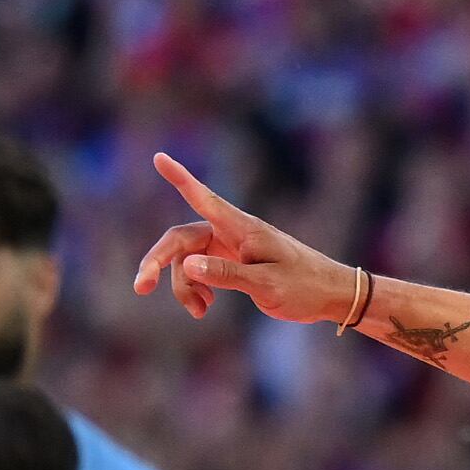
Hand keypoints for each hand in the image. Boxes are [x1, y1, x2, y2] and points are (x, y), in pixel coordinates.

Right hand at [130, 154, 358, 324]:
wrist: (330, 295)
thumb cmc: (304, 286)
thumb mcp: (267, 285)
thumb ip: (227, 275)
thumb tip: (186, 265)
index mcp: (241, 229)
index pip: (203, 198)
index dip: (180, 178)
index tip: (159, 157)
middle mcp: (231, 234)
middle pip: (180, 240)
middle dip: (158, 262)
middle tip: (139, 288)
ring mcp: (230, 249)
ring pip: (187, 261)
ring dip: (183, 286)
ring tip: (199, 312)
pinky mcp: (232, 265)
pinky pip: (200, 272)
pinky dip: (195, 289)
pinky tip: (203, 308)